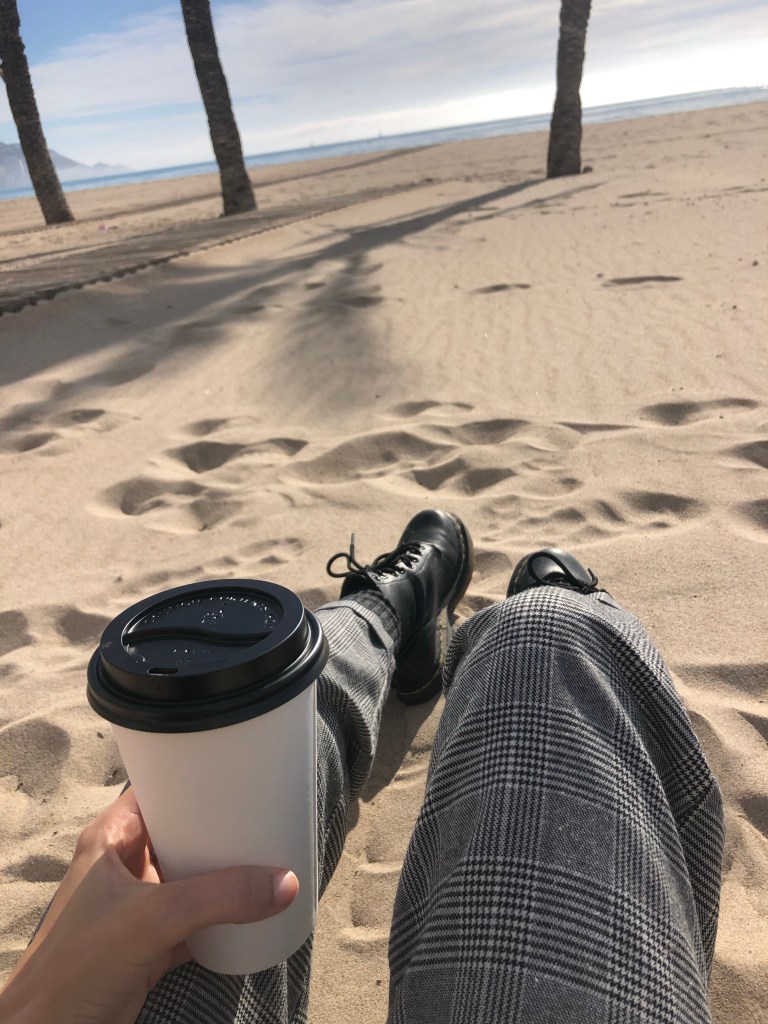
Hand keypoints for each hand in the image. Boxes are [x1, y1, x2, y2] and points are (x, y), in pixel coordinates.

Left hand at [0, 789, 297, 1023]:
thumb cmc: (74, 968)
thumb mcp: (152, 919)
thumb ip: (219, 897)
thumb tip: (284, 882)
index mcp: (112, 839)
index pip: (158, 789)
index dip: (194, 778)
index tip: (238, 773)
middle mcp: (124, 865)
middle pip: (182, 832)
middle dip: (220, 827)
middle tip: (263, 813)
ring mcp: (137, 906)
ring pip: (191, 877)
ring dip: (224, 873)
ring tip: (267, 854)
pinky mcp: (149, 943)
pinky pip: (197, 919)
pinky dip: (222, 916)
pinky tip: (252, 909)